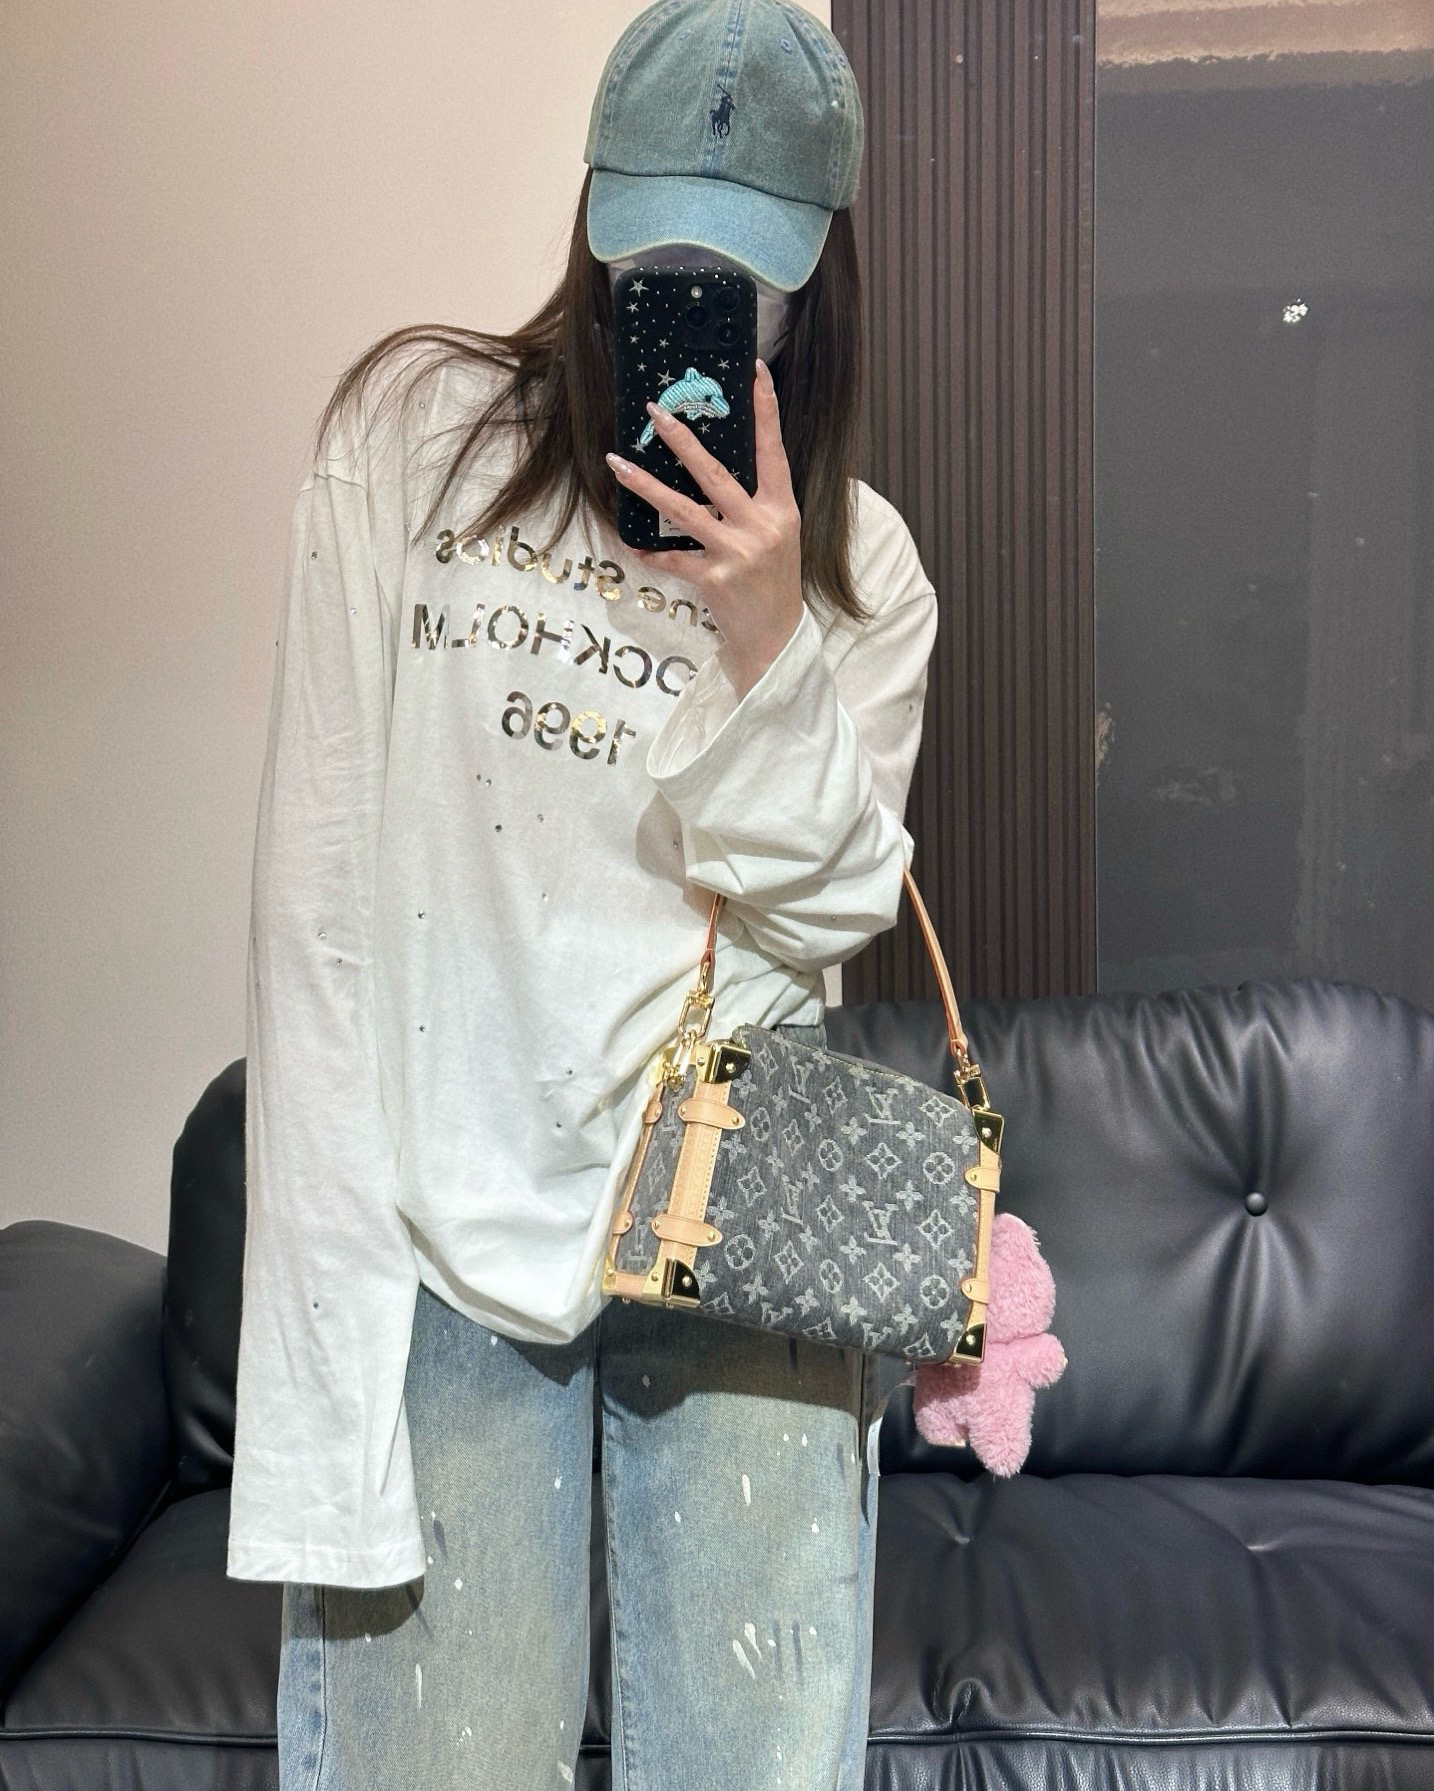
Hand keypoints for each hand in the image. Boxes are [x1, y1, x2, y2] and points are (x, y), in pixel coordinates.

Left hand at [605, 359, 804, 701]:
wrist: (775, 638)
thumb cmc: (772, 582)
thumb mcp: (777, 536)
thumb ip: (755, 503)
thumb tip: (713, 468)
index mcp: (781, 509)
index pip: (773, 451)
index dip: (766, 410)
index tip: (756, 371)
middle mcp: (761, 526)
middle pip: (715, 473)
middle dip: (681, 440)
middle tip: (654, 412)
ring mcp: (737, 552)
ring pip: (683, 510)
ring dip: (646, 485)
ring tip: (617, 463)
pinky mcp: (714, 579)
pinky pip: (671, 558)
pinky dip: (649, 552)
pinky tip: (630, 543)